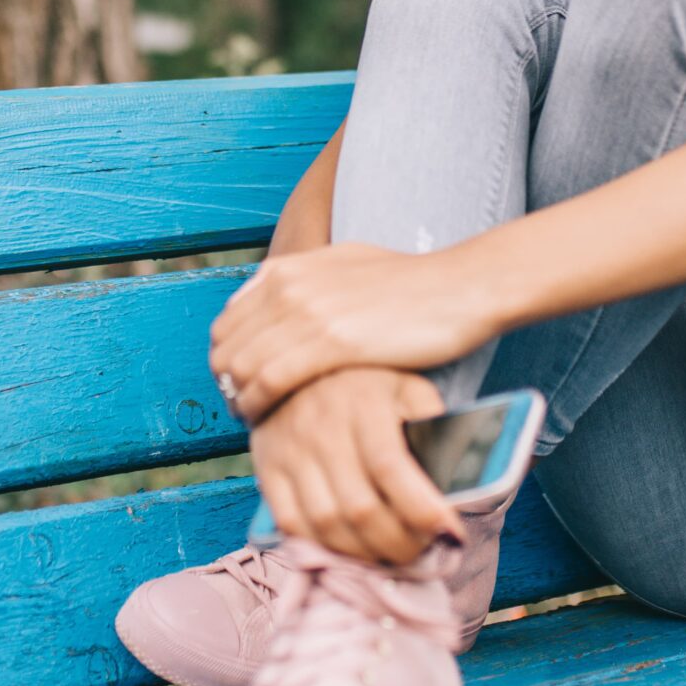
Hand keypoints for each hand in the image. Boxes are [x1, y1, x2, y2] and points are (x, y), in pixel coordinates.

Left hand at [209, 241, 492, 425]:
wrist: (459, 287)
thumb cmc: (410, 283)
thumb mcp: (346, 264)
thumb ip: (304, 278)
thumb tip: (272, 293)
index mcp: (288, 269)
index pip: (227, 321)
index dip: (227, 358)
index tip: (240, 384)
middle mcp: (289, 286)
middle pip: (226, 346)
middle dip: (227, 383)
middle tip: (242, 408)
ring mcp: (307, 312)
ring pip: (241, 367)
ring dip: (239, 400)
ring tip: (253, 420)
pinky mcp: (329, 343)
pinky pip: (269, 381)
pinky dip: (258, 406)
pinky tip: (268, 421)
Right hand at [248, 366, 466, 565]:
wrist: (289, 362)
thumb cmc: (362, 382)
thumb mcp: (404, 384)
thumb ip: (431, 420)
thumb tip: (460, 465)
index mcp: (363, 404)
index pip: (390, 466)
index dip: (422, 509)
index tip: (450, 534)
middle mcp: (321, 428)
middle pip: (360, 507)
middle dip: (399, 543)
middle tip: (423, 552)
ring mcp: (289, 451)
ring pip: (325, 524)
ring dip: (364, 554)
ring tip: (391, 556)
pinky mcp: (267, 470)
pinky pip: (292, 526)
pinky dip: (323, 548)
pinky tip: (351, 550)